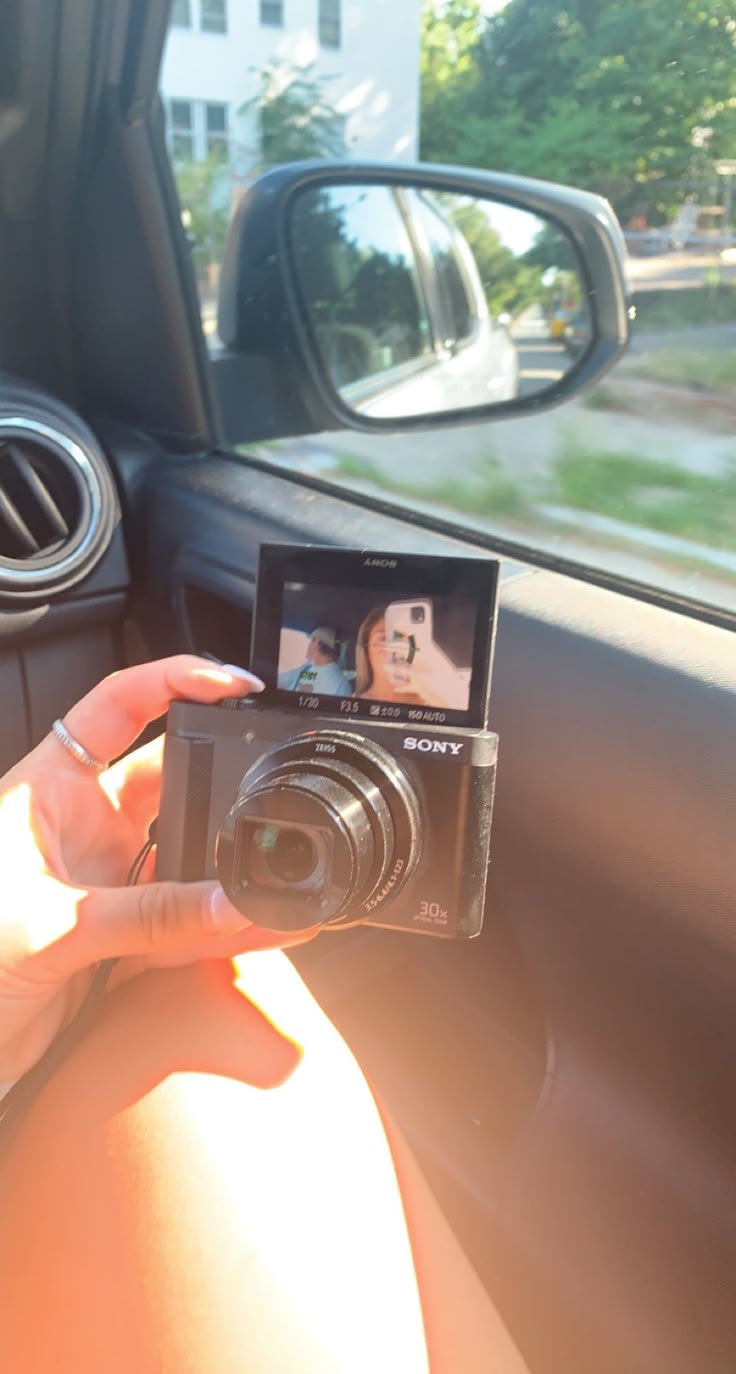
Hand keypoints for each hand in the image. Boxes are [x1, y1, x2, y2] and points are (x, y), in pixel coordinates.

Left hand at [0, 656, 314, 1083]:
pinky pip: (184, 925)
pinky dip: (222, 930)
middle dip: (224, 785)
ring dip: (230, 870)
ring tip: (277, 875)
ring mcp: (103, 881)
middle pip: (171, 782)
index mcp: (50, 788)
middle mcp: (81, 826)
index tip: (234, 685)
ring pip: (186, 860)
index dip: (175, 680)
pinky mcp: (116, 937)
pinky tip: (261, 926)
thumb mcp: (52, 923)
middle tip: (270, 791)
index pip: (118, 706)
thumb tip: (231, 903)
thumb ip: (148, 914)